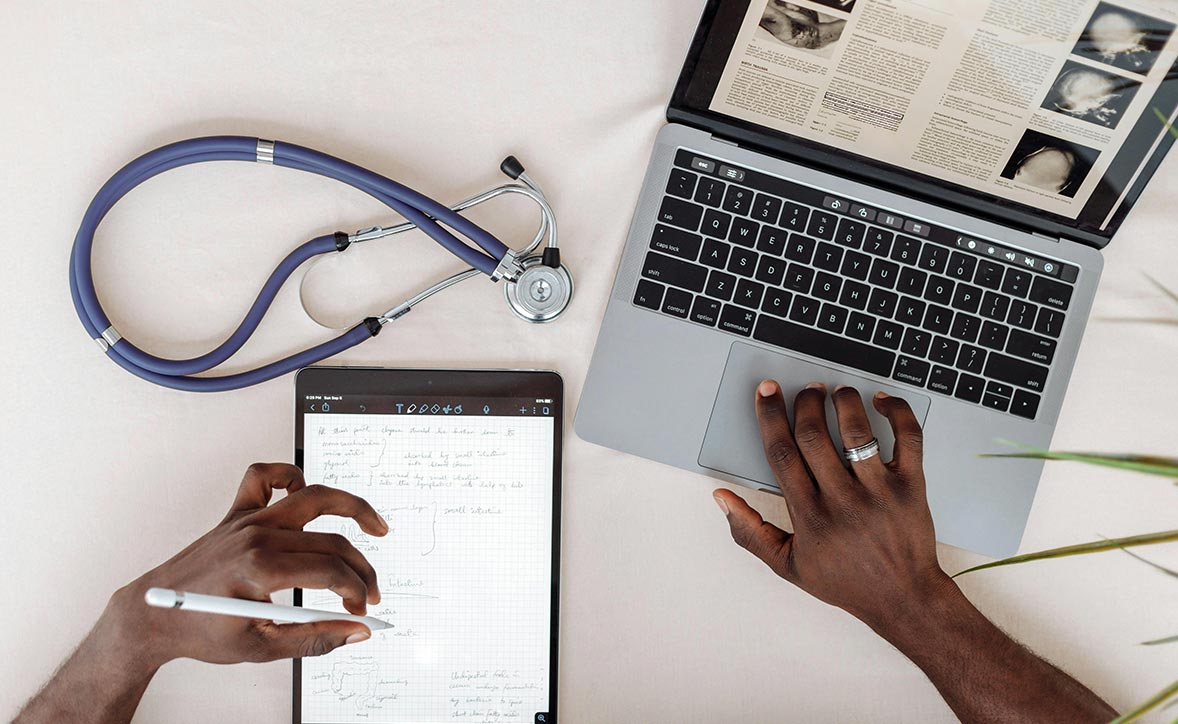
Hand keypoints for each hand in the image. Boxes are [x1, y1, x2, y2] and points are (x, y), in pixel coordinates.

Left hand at [103, 463, 388, 666]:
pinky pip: (263, 476)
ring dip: (350, 507)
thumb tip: (357, 630)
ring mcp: (247, 520)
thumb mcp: (261, 647)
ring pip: (312, 496)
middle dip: (361, 570)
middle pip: (331, 542)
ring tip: (374, 525)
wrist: (153, 616)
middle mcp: (257, 536)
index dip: (355, 592)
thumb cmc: (201, 632)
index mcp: (261, 569)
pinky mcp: (237, 513)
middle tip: (371, 592)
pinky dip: (287, 474)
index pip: (330, 572)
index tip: (360, 610)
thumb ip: (315, 639)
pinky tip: (304, 491)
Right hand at [714, 381, 953, 631]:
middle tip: (805, 390)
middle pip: (814, 435)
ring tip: (836, 392)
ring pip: (857, 431)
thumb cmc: (846, 581)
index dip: (770, 416)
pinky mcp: (912, 486)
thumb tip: (721, 497)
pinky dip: (896, 411)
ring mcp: (880, 492)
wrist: (904, 599)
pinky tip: (881, 401)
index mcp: (809, 516)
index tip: (766, 393)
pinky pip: (907, 438)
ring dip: (843, 402)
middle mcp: (843, 500)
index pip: (782, 453)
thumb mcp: (787, 564)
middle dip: (805, 403)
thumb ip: (749, 531)